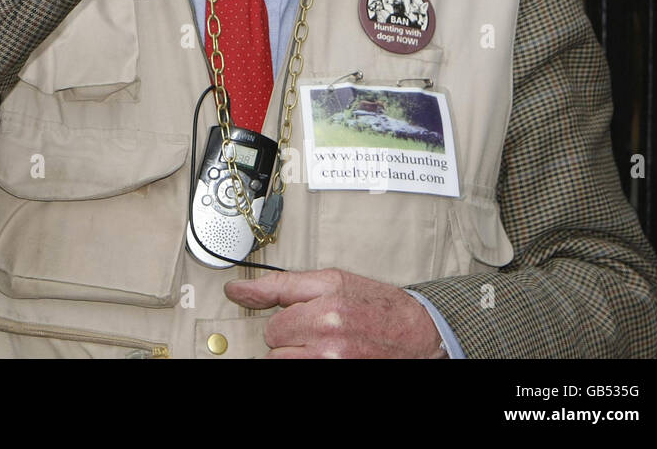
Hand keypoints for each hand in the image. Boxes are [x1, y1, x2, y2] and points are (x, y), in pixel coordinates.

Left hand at [224, 268, 448, 358]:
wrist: (420, 333)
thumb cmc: (378, 305)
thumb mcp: (331, 281)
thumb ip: (279, 285)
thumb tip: (236, 289)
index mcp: (324, 313)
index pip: (273, 328)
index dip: (287, 321)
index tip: (303, 317)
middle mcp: (329, 344)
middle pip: (277, 351)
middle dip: (292, 340)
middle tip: (318, 330)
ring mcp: (336, 365)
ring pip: (288, 365)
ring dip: (300, 356)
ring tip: (324, 344)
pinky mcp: (340, 376)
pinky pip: (306, 372)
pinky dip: (313, 363)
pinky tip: (330, 354)